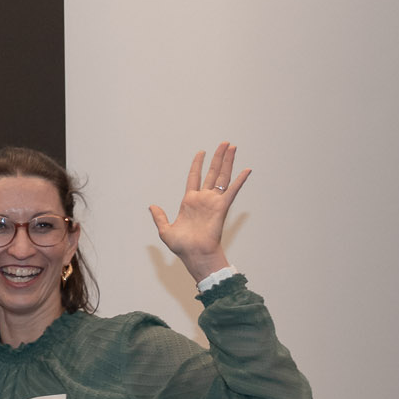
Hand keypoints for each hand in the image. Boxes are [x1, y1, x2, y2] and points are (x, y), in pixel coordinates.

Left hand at [149, 141, 247, 277]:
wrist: (194, 255)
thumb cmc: (182, 246)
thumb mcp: (165, 230)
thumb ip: (159, 217)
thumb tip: (152, 206)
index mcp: (190, 201)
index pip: (194, 177)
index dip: (197, 164)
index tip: (201, 152)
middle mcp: (203, 199)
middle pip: (212, 173)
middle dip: (218, 157)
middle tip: (225, 143)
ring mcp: (213, 202)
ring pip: (222, 177)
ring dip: (228, 162)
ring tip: (232, 147)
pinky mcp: (221, 208)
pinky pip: (232, 191)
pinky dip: (239, 181)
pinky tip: (246, 170)